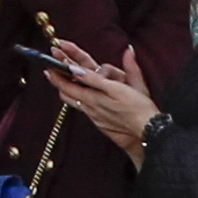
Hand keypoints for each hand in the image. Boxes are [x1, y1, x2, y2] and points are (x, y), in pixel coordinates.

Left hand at [39, 42, 158, 153]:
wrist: (149, 130)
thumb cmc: (138, 108)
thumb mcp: (118, 89)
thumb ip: (96, 79)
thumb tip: (76, 69)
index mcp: (94, 98)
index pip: (69, 86)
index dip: (57, 75)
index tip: (48, 66)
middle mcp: (91, 109)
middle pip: (68, 94)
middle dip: (58, 80)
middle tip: (49, 70)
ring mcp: (96, 116)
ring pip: (75, 101)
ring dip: (66, 90)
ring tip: (60, 81)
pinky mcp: (101, 121)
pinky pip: (84, 108)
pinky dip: (77, 99)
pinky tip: (78, 96)